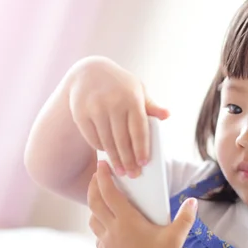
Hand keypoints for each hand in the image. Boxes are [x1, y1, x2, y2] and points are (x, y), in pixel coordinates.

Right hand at [68, 57, 168, 177]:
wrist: (89, 72)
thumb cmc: (119, 85)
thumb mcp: (137, 89)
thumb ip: (150, 105)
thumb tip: (166, 115)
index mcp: (131, 97)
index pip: (138, 129)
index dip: (141, 148)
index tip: (143, 163)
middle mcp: (113, 102)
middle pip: (122, 139)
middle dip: (128, 160)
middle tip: (132, 175)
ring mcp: (95, 108)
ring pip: (107, 141)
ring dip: (114, 159)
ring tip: (120, 171)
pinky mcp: (80, 114)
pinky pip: (93, 138)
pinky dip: (101, 148)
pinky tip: (107, 154)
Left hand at [88, 160, 197, 247]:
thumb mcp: (176, 236)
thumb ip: (185, 217)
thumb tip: (193, 201)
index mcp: (127, 220)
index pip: (109, 192)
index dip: (103, 176)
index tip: (101, 164)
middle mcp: (113, 229)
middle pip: (95, 202)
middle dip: (93, 186)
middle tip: (96, 175)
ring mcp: (108, 242)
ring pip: (92, 219)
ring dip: (93, 206)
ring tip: (100, 198)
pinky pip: (97, 236)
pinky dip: (98, 226)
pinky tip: (106, 226)